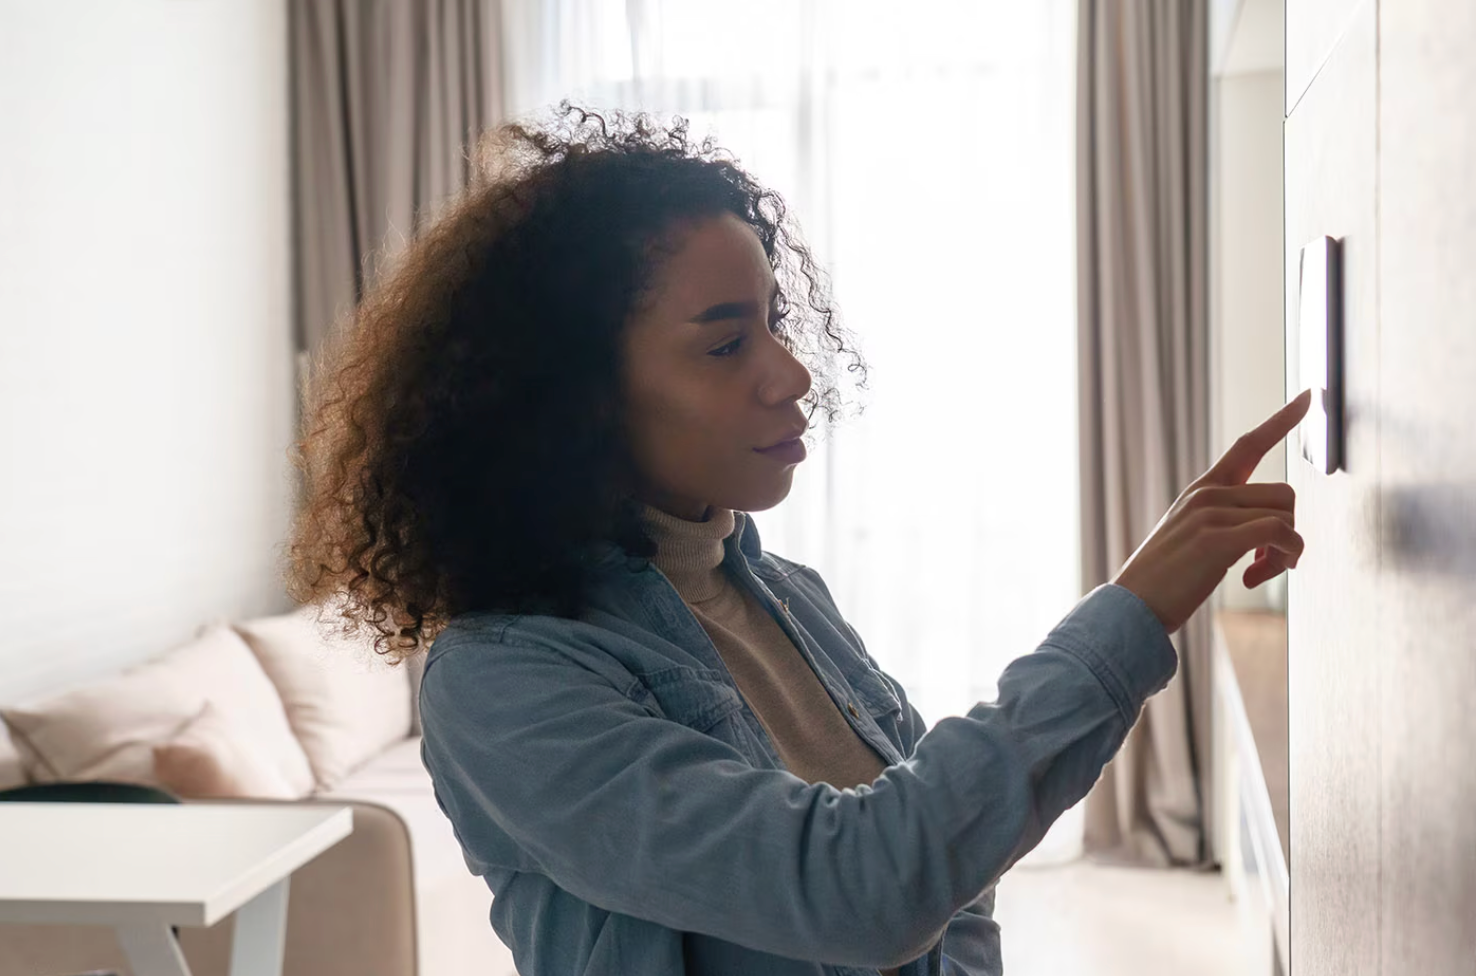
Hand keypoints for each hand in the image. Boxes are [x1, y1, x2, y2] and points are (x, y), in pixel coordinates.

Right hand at [1111, 389, 1311, 634]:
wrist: (1131, 606)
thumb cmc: (1164, 581)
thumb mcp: (1192, 539)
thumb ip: (1226, 523)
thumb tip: (1273, 534)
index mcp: (1202, 490)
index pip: (1248, 445)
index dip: (1281, 420)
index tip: (1308, 396)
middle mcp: (1207, 494)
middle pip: (1284, 495)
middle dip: (1290, 534)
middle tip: (1271, 566)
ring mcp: (1210, 513)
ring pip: (1285, 516)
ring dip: (1287, 553)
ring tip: (1259, 574)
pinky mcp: (1216, 539)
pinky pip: (1278, 534)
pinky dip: (1283, 558)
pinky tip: (1253, 579)